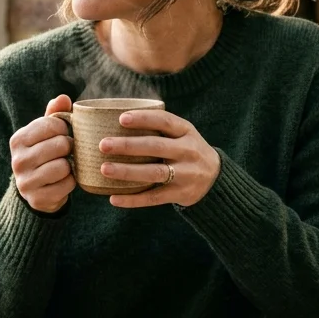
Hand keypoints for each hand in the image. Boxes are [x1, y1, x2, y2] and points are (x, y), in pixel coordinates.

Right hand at [9, 94, 76, 212]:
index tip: (63, 134)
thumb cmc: (43, 153)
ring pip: (64, 166)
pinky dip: (71, 182)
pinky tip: (63, 181)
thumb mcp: (45, 133)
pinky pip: (67, 185)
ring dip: (70, 166)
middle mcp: (18, 160)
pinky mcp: (37, 198)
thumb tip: (63, 98)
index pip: (52, 125)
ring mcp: (26, 181)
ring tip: (65, 166)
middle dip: (69, 148)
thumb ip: (54, 114)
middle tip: (66, 152)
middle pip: (60, 145)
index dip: (65, 128)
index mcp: (18, 139)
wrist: (35, 190)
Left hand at [98, 109, 220, 207]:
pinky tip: (113, 198)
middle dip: (128, 145)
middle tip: (103, 145)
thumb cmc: (185, 149)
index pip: (165, 121)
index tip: (122, 118)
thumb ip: (157, 126)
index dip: (143, 119)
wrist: (215, 179)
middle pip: (156, 147)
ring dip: (127, 171)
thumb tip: (112, 118)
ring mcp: (185, 174)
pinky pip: (153, 198)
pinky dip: (133, 199)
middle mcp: (188, 151)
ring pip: (154, 173)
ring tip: (104, 169)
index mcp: (186, 131)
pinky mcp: (180, 194)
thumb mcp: (181, 134)